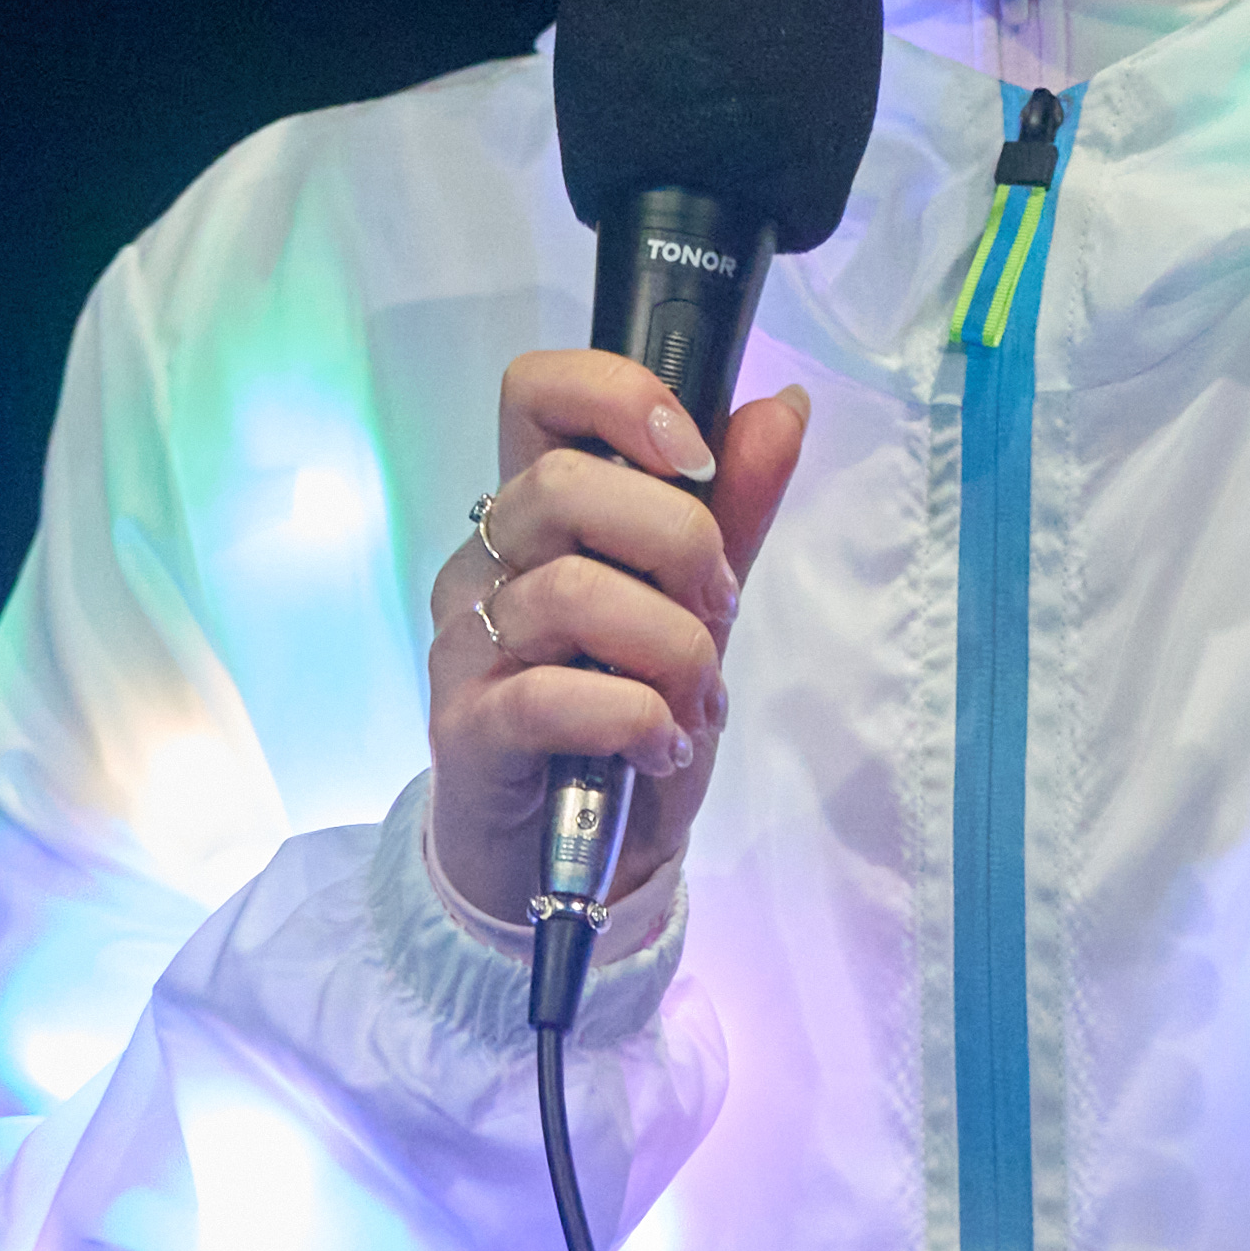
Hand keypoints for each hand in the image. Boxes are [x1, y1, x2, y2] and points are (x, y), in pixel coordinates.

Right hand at [426, 351, 812, 919]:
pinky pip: (550, 696)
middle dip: (679, 544)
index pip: (538, 390)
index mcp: (539, 512)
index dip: (620, 396)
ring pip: (571, 594)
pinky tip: (662, 747)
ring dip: (671, 651)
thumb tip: (785, 406)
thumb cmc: (624, 720)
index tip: (697, 459)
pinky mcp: (464, 727)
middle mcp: (487, 561)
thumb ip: (734, 510)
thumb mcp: (698, 611)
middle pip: (566, 486)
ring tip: (697, 703)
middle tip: (718, 610)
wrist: (571, 860)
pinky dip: (634, 719)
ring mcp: (465, 642)